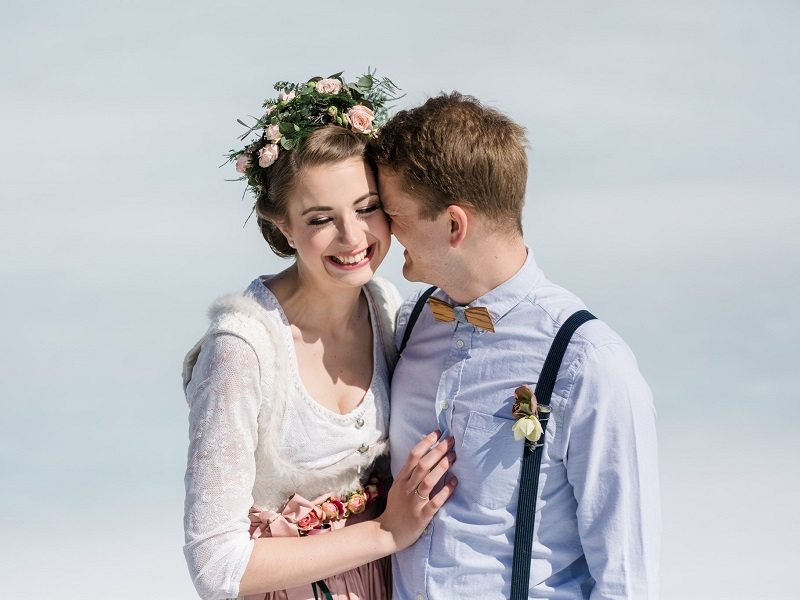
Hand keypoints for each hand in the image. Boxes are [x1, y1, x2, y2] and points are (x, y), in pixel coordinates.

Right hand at [376, 431, 457, 551]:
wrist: (387, 534)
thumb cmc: (396, 509)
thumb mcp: (398, 488)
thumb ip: (409, 475)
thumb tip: (425, 457)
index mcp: (401, 480)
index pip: (413, 456)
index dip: (425, 443)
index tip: (438, 433)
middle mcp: (407, 489)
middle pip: (422, 465)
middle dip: (438, 451)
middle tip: (451, 441)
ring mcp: (414, 502)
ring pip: (427, 481)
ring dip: (442, 467)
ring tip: (454, 457)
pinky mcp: (421, 516)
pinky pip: (435, 502)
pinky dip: (445, 492)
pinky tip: (454, 482)